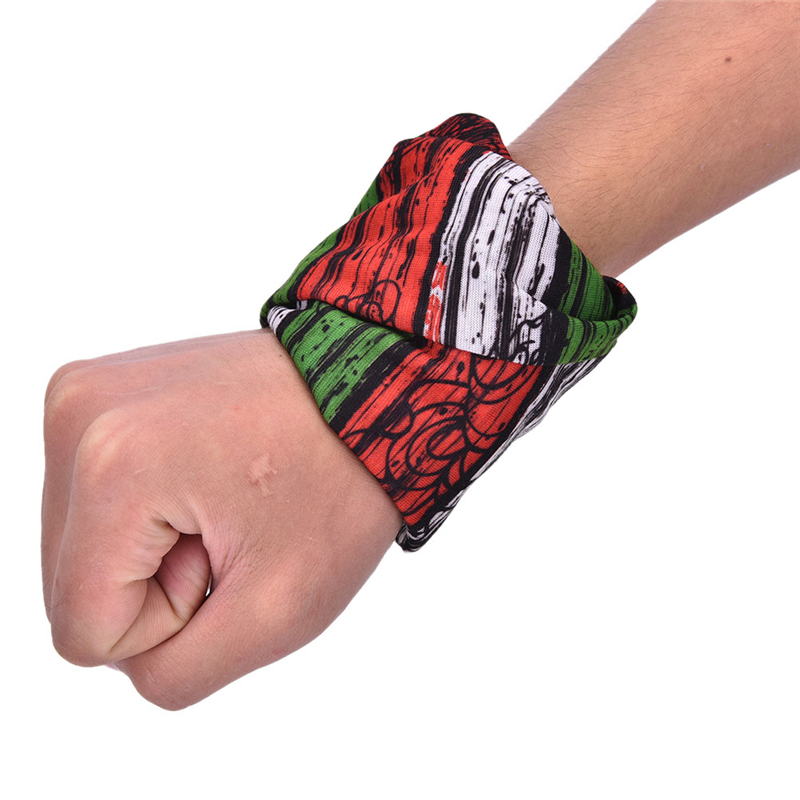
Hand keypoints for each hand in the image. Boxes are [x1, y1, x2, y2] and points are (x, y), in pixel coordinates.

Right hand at [42, 328, 402, 708]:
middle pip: (72, 584)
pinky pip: (93, 499)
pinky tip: (205, 473)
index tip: (234, 553)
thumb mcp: (275, 614)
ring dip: (153, 546)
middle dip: (158, 582)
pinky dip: (147, 508)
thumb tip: (118, 653)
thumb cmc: (341, 487)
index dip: (171, 620)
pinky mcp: (99, 390)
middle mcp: (77, 417)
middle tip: (235, 524)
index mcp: (111, 469)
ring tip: (224, 495)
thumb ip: (172, 673)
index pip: (84, 631)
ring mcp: (82, 394)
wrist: (369, 393)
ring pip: (82, 546)